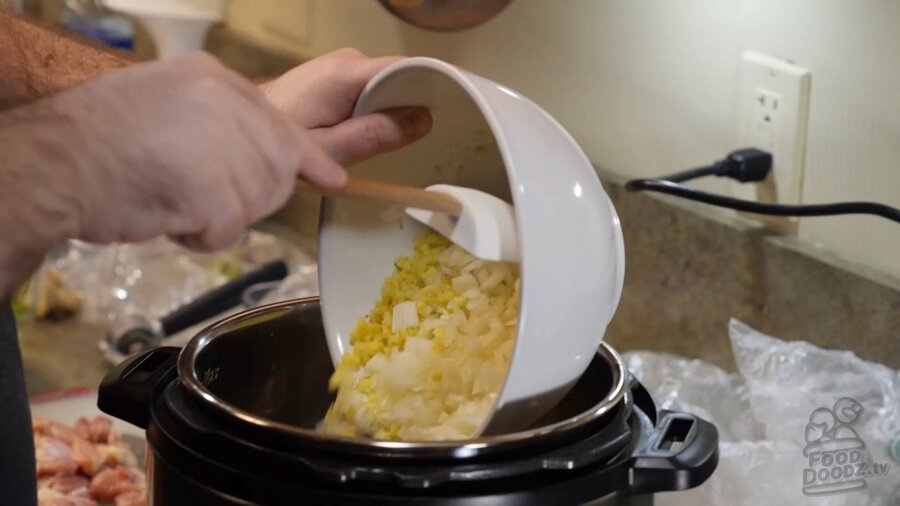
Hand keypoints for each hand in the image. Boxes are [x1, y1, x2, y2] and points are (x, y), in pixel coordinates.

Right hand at [2, 53, 343, 252]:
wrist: (48, 165)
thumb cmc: (99, 143)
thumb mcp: (170, 110)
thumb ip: (229, 127)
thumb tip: (301, 162)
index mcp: (214, 80)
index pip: (281, 123)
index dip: (306, 157)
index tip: (330, 176)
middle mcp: (223, 103)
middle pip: (277, 170)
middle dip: (248, 196)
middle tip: (201, 196)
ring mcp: (219, 144)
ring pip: (258, 202)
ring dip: (221, 217)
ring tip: (175, 201)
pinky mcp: (211, 189)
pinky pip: (232, 230)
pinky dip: (204, 237)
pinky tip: (172, 220)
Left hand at [259, 48, 432, 165]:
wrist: (242, 127)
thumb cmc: (276, 139)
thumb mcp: (330, 148)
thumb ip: (374, 135)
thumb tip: (421, 119)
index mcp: (345, 74)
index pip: (405, 67)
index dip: (437, 78)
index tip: (464, 91)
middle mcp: (346, 62)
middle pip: (400, 76)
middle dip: (416, 102)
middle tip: (431, 132)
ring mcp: (341, 67)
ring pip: (386, 84)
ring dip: (395, 108)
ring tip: (399, 136)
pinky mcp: (337, 77)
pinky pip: (372, 88)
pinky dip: (381, 107)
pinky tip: (377, 130)